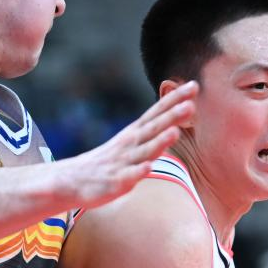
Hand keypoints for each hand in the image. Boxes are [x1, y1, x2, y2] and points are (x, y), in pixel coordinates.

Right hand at [61, 82, 197, 209]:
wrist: (74, 179)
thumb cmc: (109, 160)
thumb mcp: (130, 141)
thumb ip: (153, 131)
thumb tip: (178, 118)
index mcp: (135, 132)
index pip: (157, 112)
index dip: (175, 99)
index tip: (193, 85)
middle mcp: (130, 144)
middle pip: (154, 128)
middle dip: (172, 116)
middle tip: (191, 104)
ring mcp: (123, 162)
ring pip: (144, 151)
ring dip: (159, 141)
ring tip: (175, 132)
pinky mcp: (116, 182)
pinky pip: (128, 176)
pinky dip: (138, 171)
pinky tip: (148, 167)